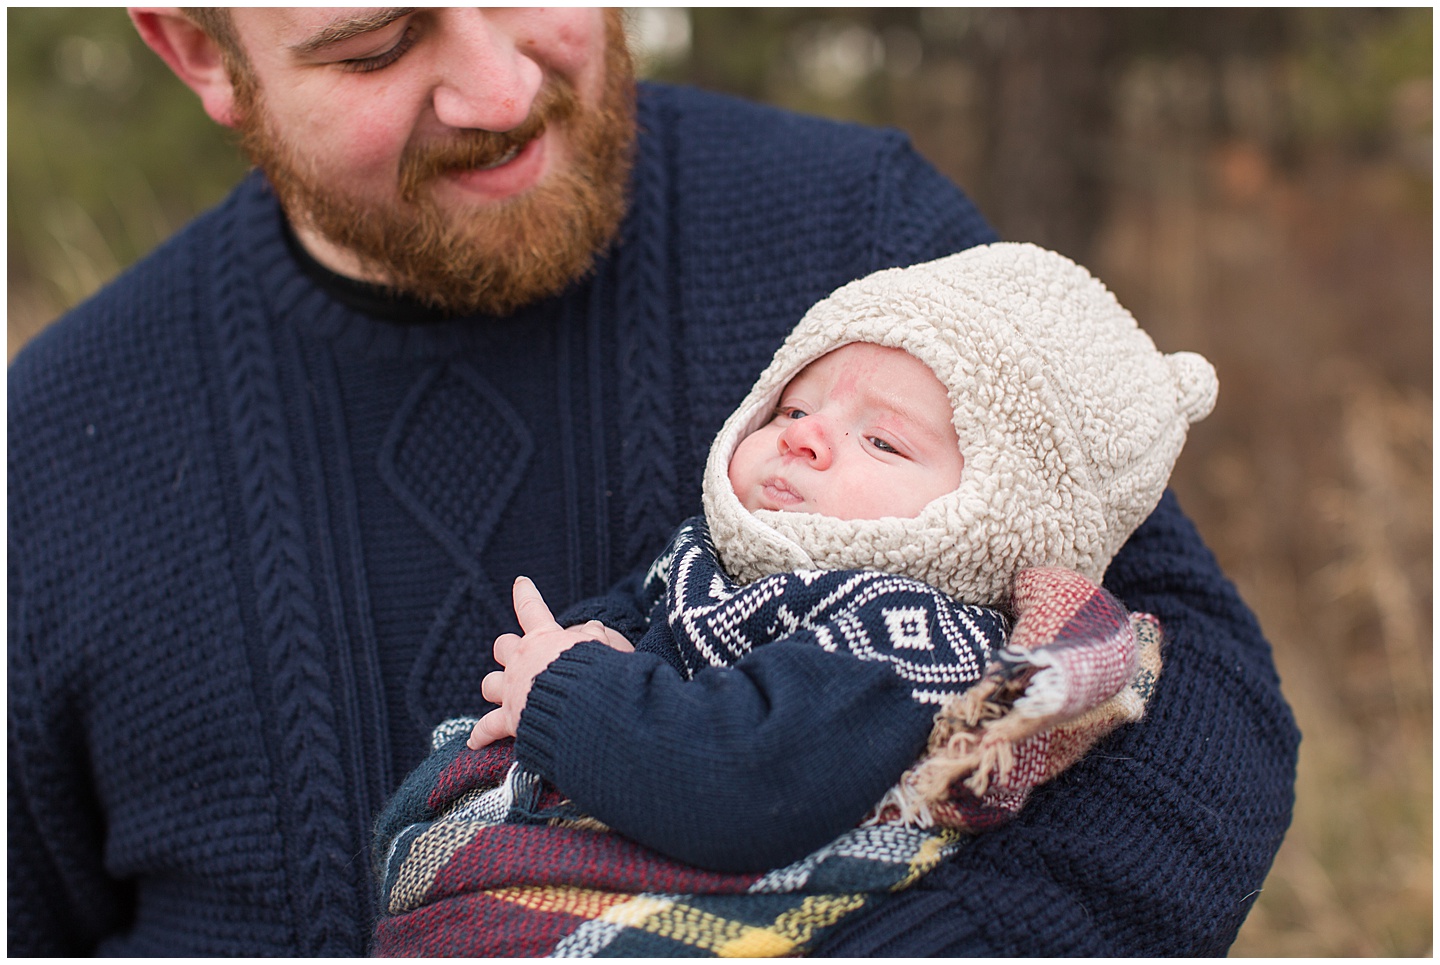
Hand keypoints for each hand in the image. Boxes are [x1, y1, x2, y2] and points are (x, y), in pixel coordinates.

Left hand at [467, 577, 632, 749]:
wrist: (581, 708)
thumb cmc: (594, 674)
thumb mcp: (600, 648)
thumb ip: (594, 637)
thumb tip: (594, 626)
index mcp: (545, 639)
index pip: (532, 608)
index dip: (526, 593)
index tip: (520, 582)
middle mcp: (523, 660)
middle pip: (502, 646)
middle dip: (508, 650)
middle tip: (518, 657)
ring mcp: (513, 689)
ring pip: (489, 684)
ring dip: (495, 687)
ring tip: (502, 694)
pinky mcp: (509, 719)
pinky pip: (487, 727)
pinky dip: (481, 735)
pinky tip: (475, 742)